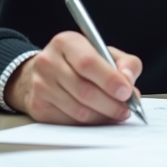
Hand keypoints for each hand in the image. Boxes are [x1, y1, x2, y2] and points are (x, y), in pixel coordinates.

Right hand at [3, 31, 142, 124]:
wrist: (43, 72)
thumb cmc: (78, 61)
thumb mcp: (103, 52)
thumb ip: (124, 63)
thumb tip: (129, 80)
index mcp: (66, 42)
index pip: (88, 63)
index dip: (110, 80)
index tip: (127, 92)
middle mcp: (48, 62)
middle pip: (84, 90)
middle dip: (111, 104)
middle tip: (126, 109)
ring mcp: (41, 85)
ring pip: (78, 110)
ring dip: (102, 116)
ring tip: (116, 113)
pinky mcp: (38, 106)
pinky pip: (69, 121)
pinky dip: (89, 123)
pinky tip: (98, 117)